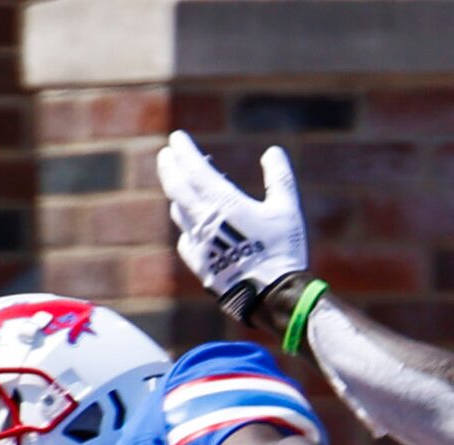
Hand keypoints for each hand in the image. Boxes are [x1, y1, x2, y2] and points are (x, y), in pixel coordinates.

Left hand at [157, 133, 308, 321]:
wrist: (273, 297)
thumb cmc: (283, 251)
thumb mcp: (287, 209)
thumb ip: (279, 177)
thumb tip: (272, 152)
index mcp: (224, 204)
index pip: (195, 169)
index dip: (184, 151)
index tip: (177, 138)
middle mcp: (204, 221)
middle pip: (176, 187)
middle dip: (169, 167)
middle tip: (166, 154)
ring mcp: (199, 245)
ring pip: (179, 212)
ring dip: (176, 194)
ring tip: (179, 184)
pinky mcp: (200, 265)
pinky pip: (185, 239)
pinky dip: (186, 226)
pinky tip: (192, 226)